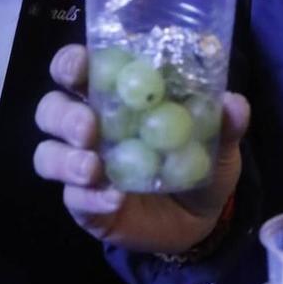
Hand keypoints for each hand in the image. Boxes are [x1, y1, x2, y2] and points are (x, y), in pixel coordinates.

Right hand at [33, 43, 247, 253]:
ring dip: (65, 159)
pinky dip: (90, 199)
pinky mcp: (83, 204)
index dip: (71, 63)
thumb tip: (235, 103)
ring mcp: (81, 166)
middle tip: (88, 126)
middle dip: (63, 115)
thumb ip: (224, 123)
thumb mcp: (218, 143)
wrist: (200, 219)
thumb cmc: (199, 161)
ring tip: (93, 168)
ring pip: (47, 155)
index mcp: (115, 96)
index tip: (81, 66)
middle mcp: (88, 125)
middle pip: (51, 109)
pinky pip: (73, 200)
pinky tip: (112, 200)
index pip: (79, 69)